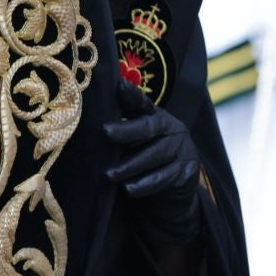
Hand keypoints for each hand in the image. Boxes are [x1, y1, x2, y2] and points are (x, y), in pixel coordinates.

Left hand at [104, 80, 202, 246]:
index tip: (119, 86)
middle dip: (127, 130)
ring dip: (132, 165)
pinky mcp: (187, 170)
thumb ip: (121, 132)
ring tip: (110, 174)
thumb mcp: (135, 142)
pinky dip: (146, 184)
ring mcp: (183, 148)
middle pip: (148, 127)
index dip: (131, 94)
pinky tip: (129, 189)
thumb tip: (88, 126)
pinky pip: (165, 177)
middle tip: (106, 132)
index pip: (142, 103)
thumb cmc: (145, 158)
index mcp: (156, 116)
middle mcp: (172, 127)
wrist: (175, 188)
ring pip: (156, 154)